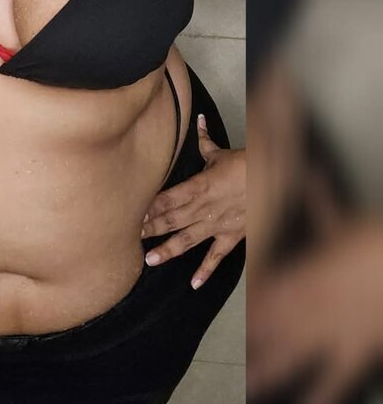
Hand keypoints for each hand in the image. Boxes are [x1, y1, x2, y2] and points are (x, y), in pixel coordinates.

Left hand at [140, 115, 245, 288]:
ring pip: (187, 240)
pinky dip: (206, 271)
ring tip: (150, 260)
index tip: (131, 215)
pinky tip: (194, 283)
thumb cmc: (246, 165)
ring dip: (168, 250)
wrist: (274, 180)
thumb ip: (204, 141)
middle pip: (171, 220)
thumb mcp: (221, 153)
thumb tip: (198, 120)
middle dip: (151, 229)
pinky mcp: (231, 236)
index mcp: (198, 187)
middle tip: (130, 238)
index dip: (148, 208)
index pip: (166, 199)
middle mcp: (204, 208)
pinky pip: (216, 256)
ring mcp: (217, 225)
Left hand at [247, 218, 382, 403]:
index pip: (268, 292)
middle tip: (232, 358)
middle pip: (274, 328)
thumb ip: (317, 203)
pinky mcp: (359, 352)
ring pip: (296, 357)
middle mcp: (311, 307)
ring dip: (272, 375)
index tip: (237, 315)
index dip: (250, 304)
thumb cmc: (378, 240)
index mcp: (305, 275)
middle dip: (254, 343)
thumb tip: (302, 176)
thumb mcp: (345, 220)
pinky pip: (337, 383)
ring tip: (251, 392)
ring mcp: (334, 333)